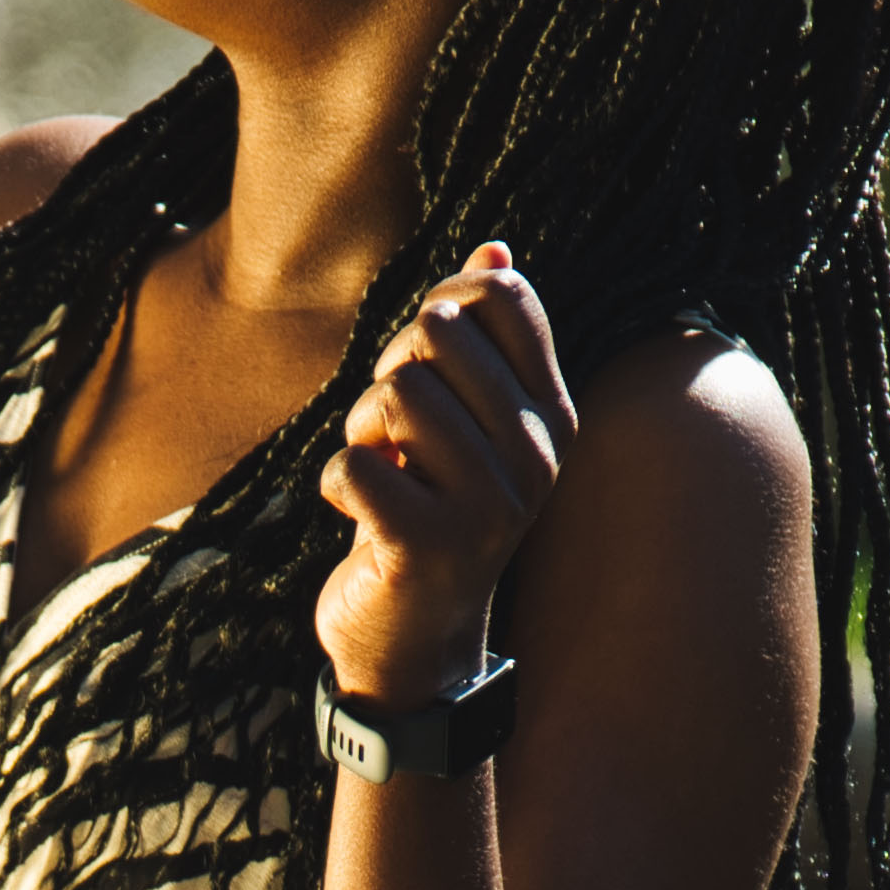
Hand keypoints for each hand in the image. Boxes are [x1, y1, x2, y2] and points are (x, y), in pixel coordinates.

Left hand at [316, 242, 575, 702]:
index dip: (441, 306)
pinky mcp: (428, 546)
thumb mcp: (465, 423)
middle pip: (435, 333)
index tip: (427, 365)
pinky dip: (335, 485)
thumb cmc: (432, 512)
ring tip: (382, 475)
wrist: (418, 641)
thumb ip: (482, 338)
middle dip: (392, 370)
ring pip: (394, 395)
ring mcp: (488, 505)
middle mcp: (537, 456)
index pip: (499, 294)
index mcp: (554, 415)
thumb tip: (496, 248)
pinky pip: (351, 465)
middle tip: (394, 433)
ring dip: (362, 431)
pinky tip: (360, 518)